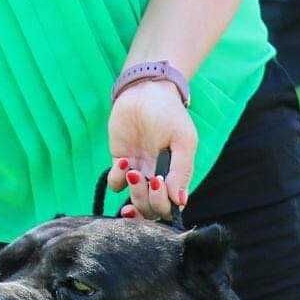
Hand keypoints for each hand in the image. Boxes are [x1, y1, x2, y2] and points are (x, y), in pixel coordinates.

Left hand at [108, 79, 196, 220]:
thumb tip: (180, 202)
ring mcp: (138, 173)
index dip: (163, 204)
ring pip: (134, 202)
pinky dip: (117, 179)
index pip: (169, 208)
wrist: (145, 90)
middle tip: (146, 179)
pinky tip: (123, 161)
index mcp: (176, 177)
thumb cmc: (169, 113)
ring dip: (133, 194)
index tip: (159, 183)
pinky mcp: (120, 163)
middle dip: (147, 201)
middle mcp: (157, 180)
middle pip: (151, 210)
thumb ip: (182, 170)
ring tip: (132, 172)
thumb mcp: (183, 140)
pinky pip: (115, 184)